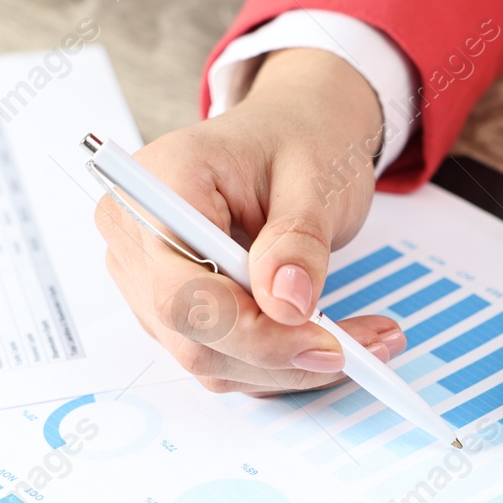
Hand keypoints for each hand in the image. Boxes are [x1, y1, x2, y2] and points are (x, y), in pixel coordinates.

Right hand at [95, 49, 404, 393]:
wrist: (291, 135)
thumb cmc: (297, 140)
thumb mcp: (315, 176)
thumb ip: (298, 240)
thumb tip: (287, 305)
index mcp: (159, 185)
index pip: (182, 292)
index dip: (251, 333)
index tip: (326, 344)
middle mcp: (137, 238)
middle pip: (192, 336)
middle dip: (280, 356)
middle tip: (360, 350)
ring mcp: (147, 280)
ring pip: (210, 360)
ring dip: (289, 367)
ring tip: (365, 341)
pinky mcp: (174, 311)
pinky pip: (224, 359)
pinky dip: (282, 363)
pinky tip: (333, 342)